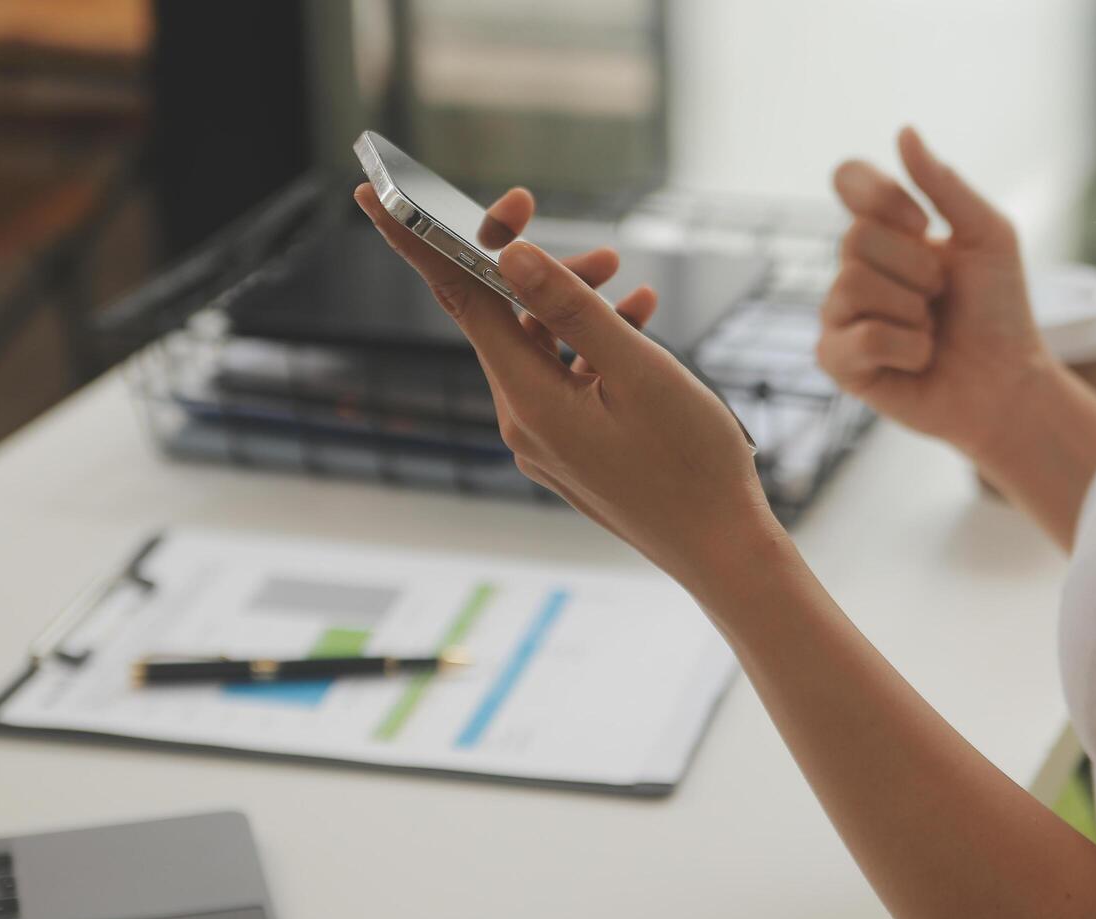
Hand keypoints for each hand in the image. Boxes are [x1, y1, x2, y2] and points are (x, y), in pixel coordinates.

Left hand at [354, 184, 781, 588]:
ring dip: (575, 306)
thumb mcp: (638, 371)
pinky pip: (565, 379)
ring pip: (541, 349)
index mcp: (528, 402)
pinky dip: (593, 345)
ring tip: (629, 280)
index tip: (374, 191)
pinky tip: (637, 318)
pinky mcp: (570, 451)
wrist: (721, 550)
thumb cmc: (691, 462)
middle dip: (538, 269)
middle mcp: (522, 423)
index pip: (458, 300)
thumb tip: (510, 254)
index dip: (414, 240)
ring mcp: (544, 442)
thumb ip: (572, 309)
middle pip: (504, 320)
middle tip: (592, 243)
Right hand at [819, 127, 1049, 458]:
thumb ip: (946, 185)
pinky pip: (860, 338)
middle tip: (941, 297)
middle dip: (917, 268)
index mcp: (887, 230)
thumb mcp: (988, 235)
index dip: (882, 195)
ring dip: (914, 313)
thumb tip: (904, 131)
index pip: (849, 179)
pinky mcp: (838, 361)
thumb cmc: (999, 310)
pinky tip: (918, 359)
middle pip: (856, 237)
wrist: (1008, 380)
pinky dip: (906, 348)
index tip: (922, 224)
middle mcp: (854, 267)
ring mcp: (840, 314)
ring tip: (930, 331)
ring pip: (852, 285)